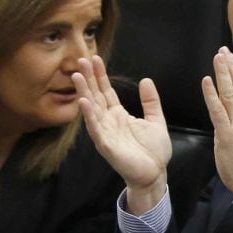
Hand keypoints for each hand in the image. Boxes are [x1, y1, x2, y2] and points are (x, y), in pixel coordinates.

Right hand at [72, 56, 171, 213]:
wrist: (155, 174)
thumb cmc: (154, 151)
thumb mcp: (155, 120)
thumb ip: (150, 101)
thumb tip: (146, 80)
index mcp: (119, 115)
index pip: (106, 91)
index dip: (100, 75)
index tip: (95, 58)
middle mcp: (108, 122)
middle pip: (96, 96)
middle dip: (88, 78)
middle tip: (81, 60)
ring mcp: (105, 133)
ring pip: (91, 109)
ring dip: (84, 92)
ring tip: (77, 76)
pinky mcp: (106, 146)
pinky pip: (95, 129)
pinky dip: (89, 115)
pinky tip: (83, 102)